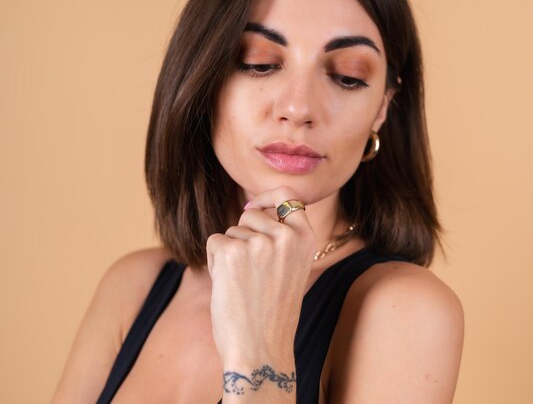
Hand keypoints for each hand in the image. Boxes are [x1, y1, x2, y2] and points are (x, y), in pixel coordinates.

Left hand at [206, 186, 316, 367]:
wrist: (260, 349)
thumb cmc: (272, 314)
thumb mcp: (290, 268)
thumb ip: (279, 239)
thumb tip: (250, 208)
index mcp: (305, 238)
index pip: (287, 196)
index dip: (266, 197)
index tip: (253, 206)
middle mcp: (285, 236)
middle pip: (250, 215)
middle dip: (243, 237)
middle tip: (251, 273)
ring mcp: (259, 242)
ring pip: (231, 231)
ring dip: (229, 253)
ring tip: (243, 284)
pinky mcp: (232, 252)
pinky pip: (214, 242)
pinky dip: (214, 262)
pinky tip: (229, 286)